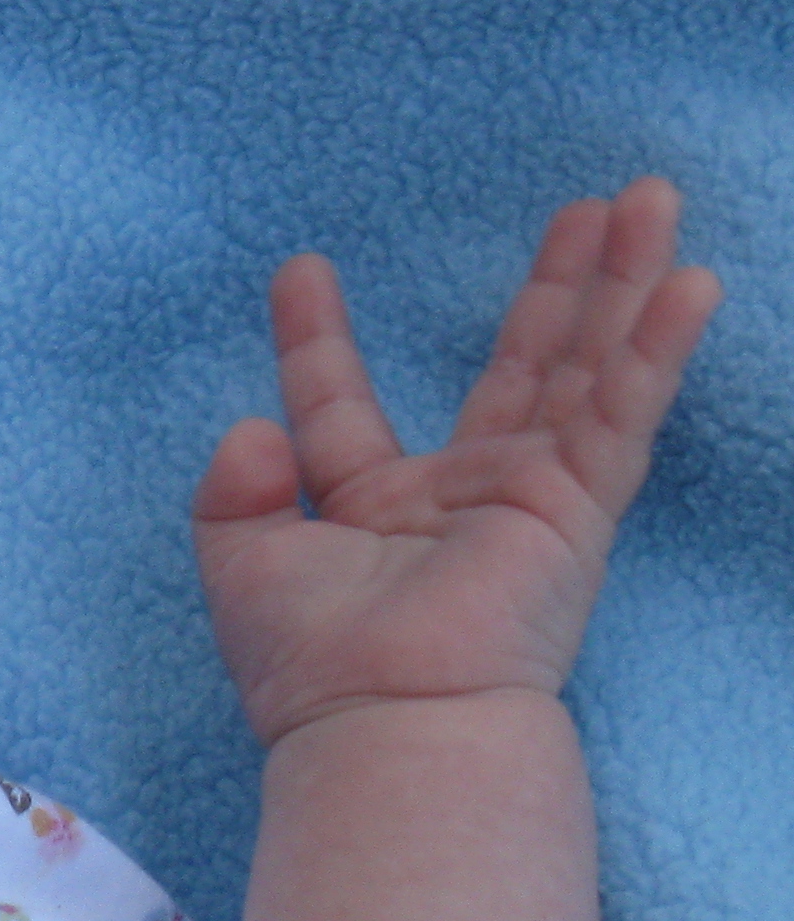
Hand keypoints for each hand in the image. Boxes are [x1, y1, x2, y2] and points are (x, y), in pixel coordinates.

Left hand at [193, 176, 718, 745]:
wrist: (382, 721)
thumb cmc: (310, 666)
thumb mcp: (242, 566)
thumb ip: (233, 492)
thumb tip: (249, 426)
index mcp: (368, 508)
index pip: (342, 403)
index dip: (317, 338)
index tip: (300, 269)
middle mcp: (458, 497)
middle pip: (519, 364)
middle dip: (557, 286)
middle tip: (588, 206)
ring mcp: (528, 499)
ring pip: (585, 368)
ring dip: (621, 285)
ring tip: (647, 199)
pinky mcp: (576, 510)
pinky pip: (623, 413)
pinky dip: (654, 350)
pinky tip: (688, 283)